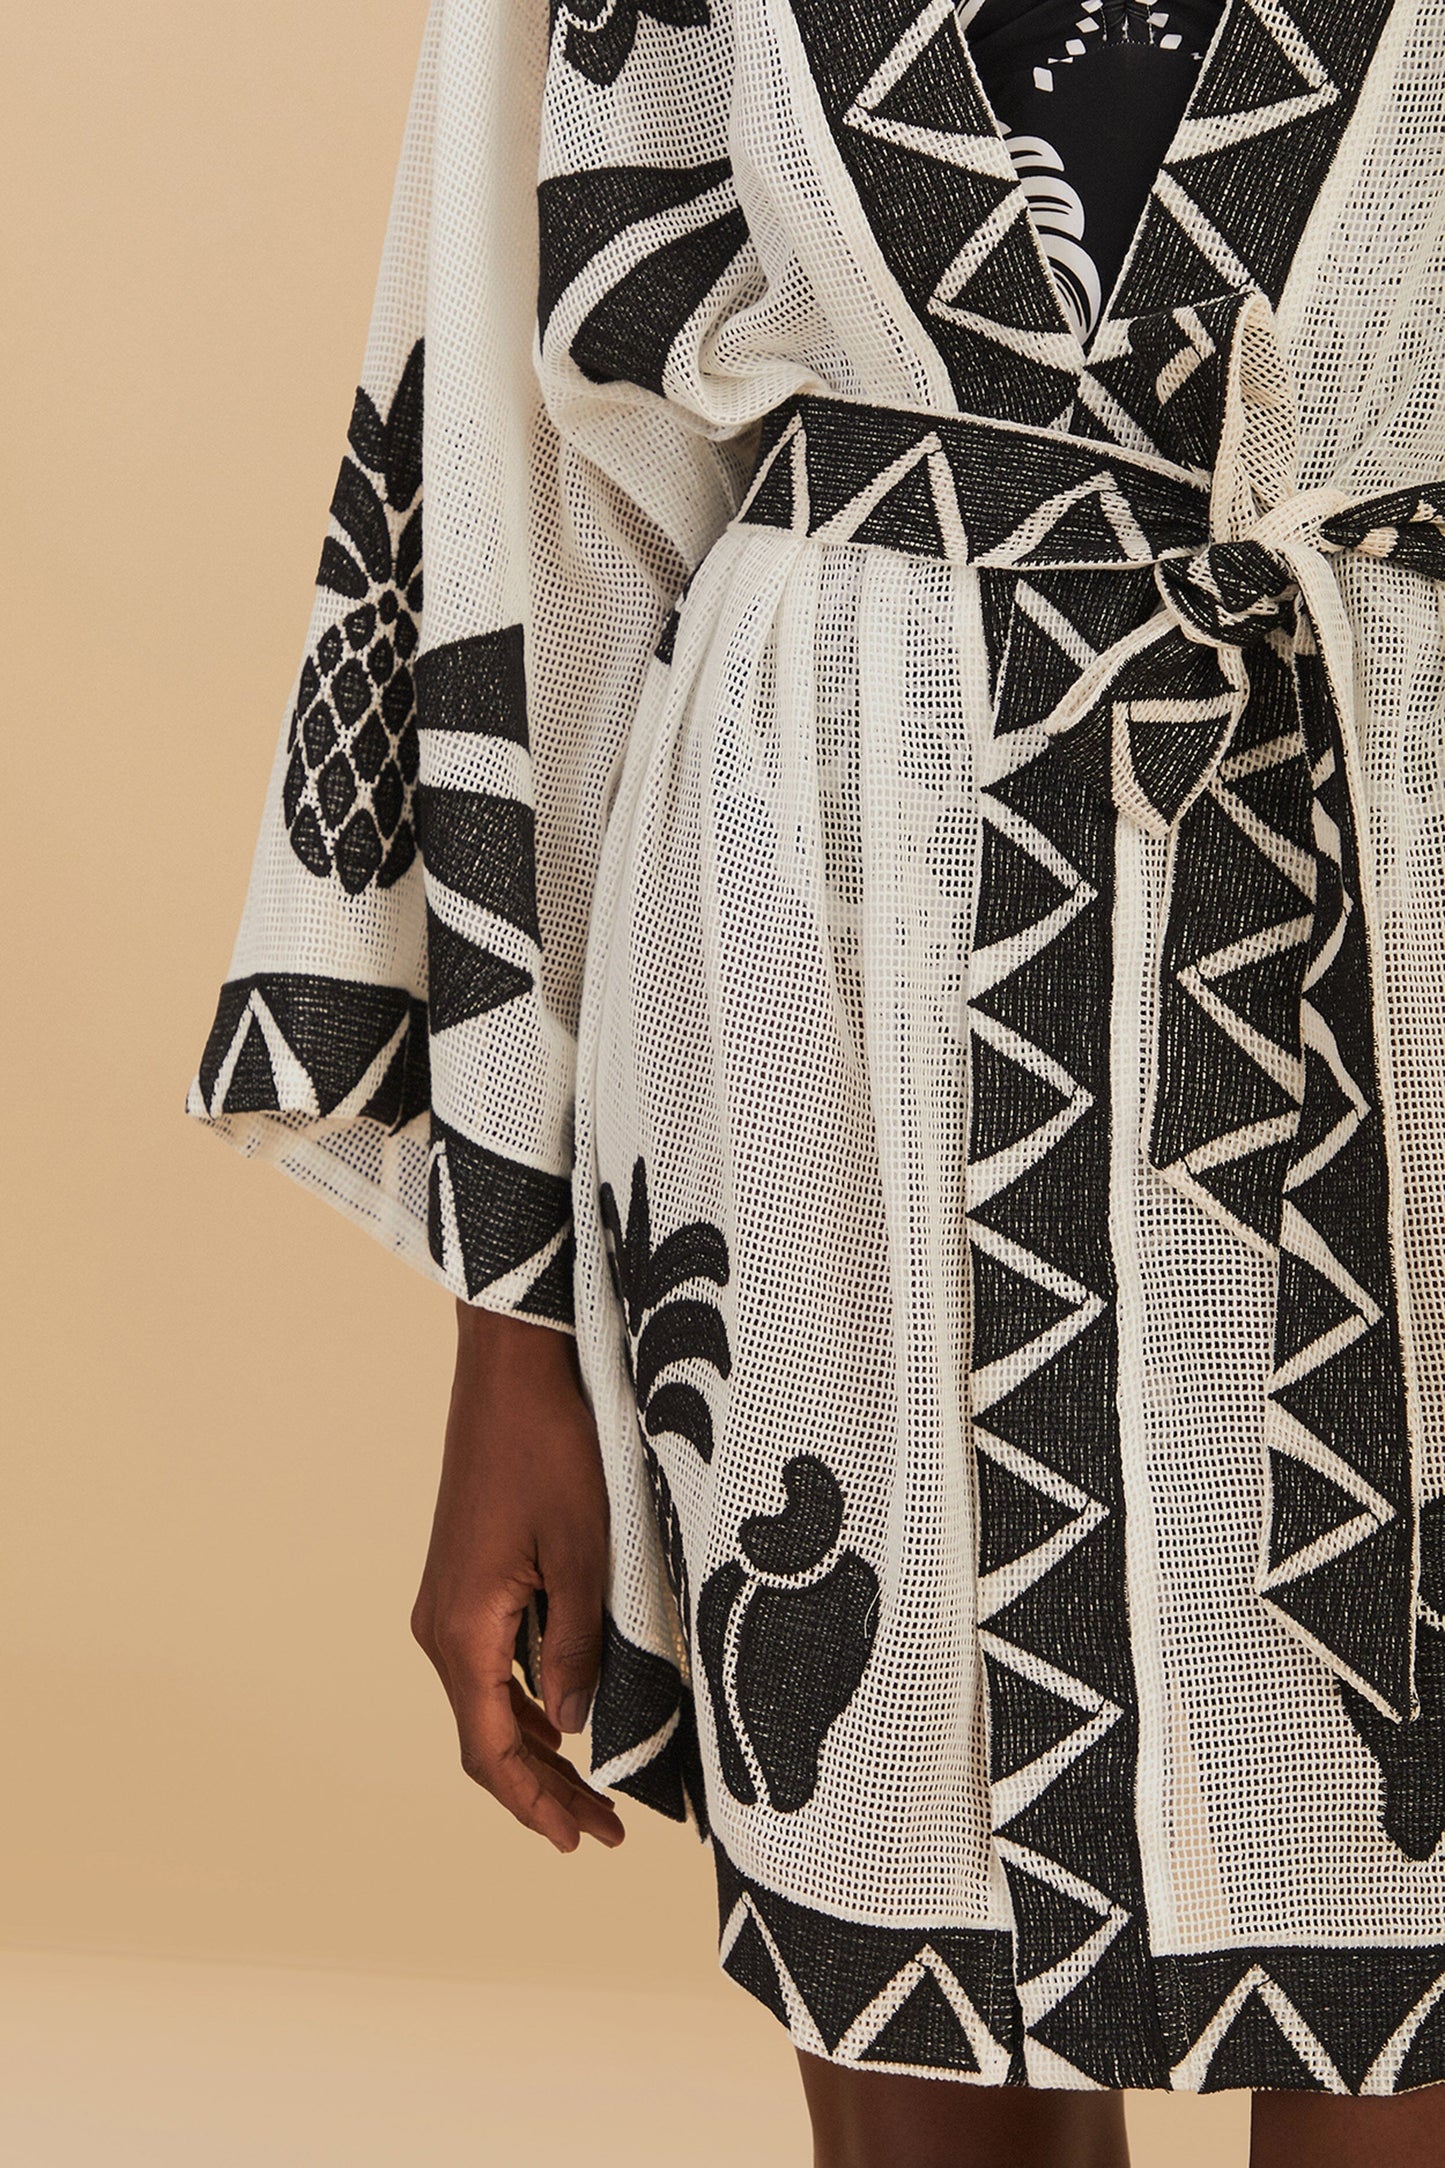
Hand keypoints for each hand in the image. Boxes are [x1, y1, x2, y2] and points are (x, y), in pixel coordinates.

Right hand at [410, 1301, 623, 1853]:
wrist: (511, 1368)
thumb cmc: (554, 1449)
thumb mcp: (587, 1554)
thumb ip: (579, 1649)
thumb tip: (578, 1728)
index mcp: (462, 1629)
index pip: (491, 1751)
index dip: (537, 1805)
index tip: (586, 1841)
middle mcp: (438, 1624)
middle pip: (485, 1737)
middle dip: (542, 1789)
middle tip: (606, 1829)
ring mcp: (445, 1600)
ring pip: (486, 1701)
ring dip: (537, 1748)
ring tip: (592, 1790)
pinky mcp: (463, 1576)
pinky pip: (488, 1661)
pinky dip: (526, 1701)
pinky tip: (565, 1715)